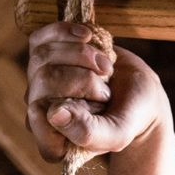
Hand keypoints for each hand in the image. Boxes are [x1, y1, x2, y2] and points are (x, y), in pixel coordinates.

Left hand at [26, 22, 170, 162]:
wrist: (138, 92)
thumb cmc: (128, 118)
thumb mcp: (117, 133)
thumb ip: (88, 133)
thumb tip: (53, 114)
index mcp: (52, 141)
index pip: (37, 117)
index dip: (68, 103)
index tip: (98, 103)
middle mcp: (39, 112)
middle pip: (44, 80)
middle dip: (84, 79)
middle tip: (108, 89)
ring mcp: (38, 83)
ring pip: (43, 55)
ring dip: (83, 56)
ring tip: (106, 68)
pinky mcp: (44, 56)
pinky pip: (40, 37)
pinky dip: (67, 32)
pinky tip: (88, 37)